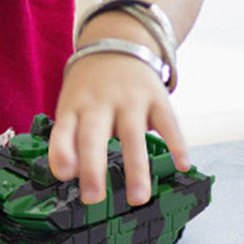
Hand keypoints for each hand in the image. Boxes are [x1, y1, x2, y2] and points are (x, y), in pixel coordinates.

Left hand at [48, 55, 189, 205]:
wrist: (118, 44)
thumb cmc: (89, 90)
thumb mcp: (71, 108)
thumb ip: (68, 139)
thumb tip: (67, 175)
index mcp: (74, 107)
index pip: (63, 131)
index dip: (62, 152)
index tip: (64, 176)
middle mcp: (100, 103)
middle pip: (94, 137)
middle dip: (93, 169)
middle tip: (93, 198)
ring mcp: (130, 100)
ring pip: (133, 136)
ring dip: (137, 169)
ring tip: (139, 199)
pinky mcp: (157, 98)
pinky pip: (168, 123)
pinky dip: (176, 144)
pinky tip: (182, 166)